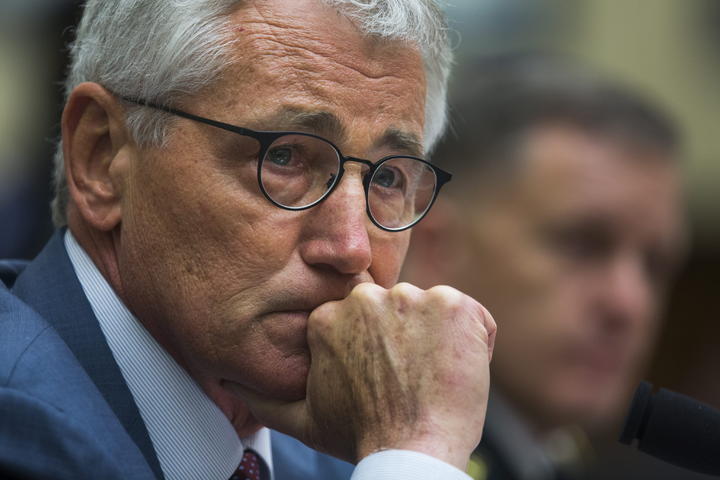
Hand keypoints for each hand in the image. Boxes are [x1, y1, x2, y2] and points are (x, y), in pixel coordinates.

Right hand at [226, 282, 495, 468]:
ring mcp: (412, 297)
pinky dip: (472, 340)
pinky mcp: (454, 304)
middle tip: (410, 381)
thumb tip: (226, 381)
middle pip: (397, 311)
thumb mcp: (302, 419)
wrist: (413, 452)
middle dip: (407, 340)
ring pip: (432, 312)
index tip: (387, 378)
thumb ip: (264, 397)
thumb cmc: (361, 436)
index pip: (365, 320)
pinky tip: (457, 370)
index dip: (380, 351)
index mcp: (329, 316)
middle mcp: (367, 298)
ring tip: (433, 379)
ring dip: (438, 340)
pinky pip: (470, 316)